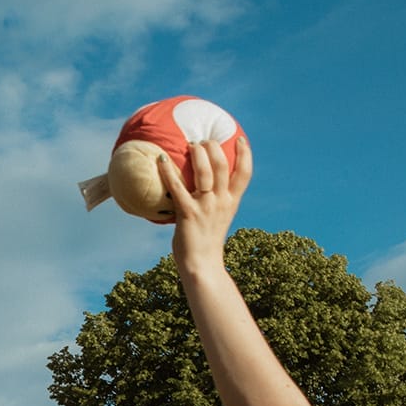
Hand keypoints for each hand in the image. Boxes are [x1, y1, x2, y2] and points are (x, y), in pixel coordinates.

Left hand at [164, 136, 252, 272]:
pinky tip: (159, 159)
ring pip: (205, 171)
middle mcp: (221, 201)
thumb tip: (201, 188)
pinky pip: (177, 187)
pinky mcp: (188, 213)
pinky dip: (168, 171)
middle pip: (222, 166)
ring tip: (190, 145)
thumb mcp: (217, 219)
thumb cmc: (206, 242)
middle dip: (214, 148)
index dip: (245, 154)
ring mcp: (205, 206)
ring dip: (197, 154)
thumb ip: (214, 202)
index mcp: (231, 202)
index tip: (240, 139)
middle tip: (204, 141)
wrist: (203, 265)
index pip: (244, 174)